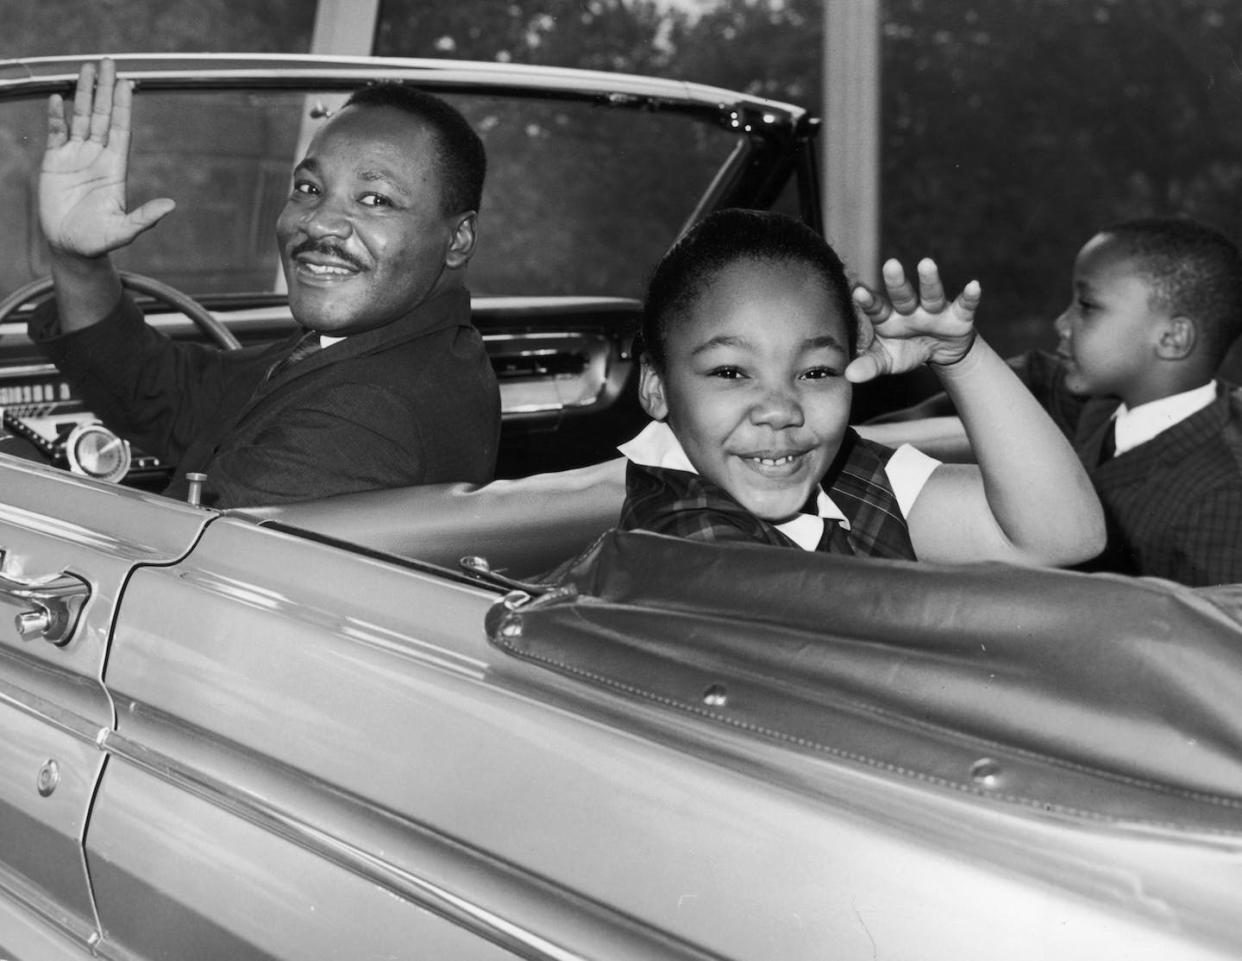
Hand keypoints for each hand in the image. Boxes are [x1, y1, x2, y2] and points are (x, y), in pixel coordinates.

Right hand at [40, 58, 173, 259]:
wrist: (71, 248)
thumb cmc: (99, 242)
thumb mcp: (124, 230)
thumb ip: (145, 218)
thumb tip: (171, 206)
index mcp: (115, 168)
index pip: (121, 129)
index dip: (123, 106)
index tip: (128, 82)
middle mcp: (97, 157)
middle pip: (102, 116)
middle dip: (105, 89)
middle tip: (108, 62)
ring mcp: (75, 157)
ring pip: (80, 118)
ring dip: (83, 94)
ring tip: (86, 69)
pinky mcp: (54, 163)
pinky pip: (56, 133)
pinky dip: (56, 116)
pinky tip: (58, 98)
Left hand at [846, 258, 980, 382]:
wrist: (940, 353)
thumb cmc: (905, 351)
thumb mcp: (887, 361)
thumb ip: (869, 365)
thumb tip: (848, 376)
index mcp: (888, 318)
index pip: (877, 308)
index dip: (869, 301)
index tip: (858, 291)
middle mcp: (909, 310)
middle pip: (902, 295)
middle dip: (897, 281)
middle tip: (890, 264)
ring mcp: (934, 310)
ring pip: (931, 294)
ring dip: (930, 280)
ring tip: (926, 263)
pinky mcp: (958, 316)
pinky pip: (964, 305)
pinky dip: (970, 297)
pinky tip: (974, 286)